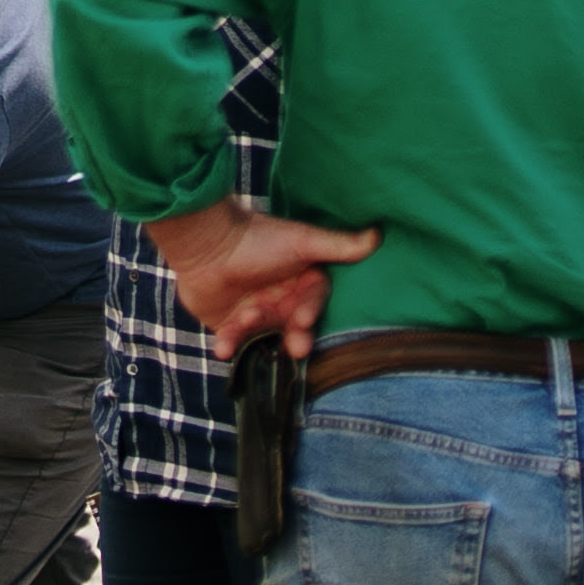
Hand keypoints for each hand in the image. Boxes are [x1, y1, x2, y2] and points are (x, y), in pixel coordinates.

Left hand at [149, 199, 377, 364]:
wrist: (204, 239)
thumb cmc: (255, 237)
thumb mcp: (301, 240)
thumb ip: (338, 245)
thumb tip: (378, 235)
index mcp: (300, 283)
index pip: (313, 302)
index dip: (310, 310)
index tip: (304, 317)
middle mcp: (282, 302)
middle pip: (293, 327)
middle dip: (294, 337)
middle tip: (295, 347)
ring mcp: (256, 316)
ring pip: (265, 336)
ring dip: (258, 334)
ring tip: (246, 321)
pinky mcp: (230, 326)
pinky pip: (235, 344)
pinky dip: (230, 346)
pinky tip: (223, 349)